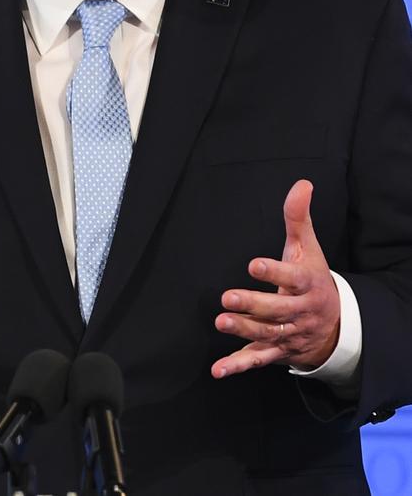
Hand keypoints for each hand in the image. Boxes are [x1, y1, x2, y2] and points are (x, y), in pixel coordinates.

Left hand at [211, 179, 339, 378]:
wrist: (334, 324)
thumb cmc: (312, 278)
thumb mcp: (309, 247)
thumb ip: (298, 217)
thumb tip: (302, 183)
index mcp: (306, 284)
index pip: (292, 278)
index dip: (274, 271)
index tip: (253, 264)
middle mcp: (298, 312)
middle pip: (276, 310)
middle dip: (252, 305)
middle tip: (227, 298)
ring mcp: (288, 333)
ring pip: (266, 334)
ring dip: (243, 331)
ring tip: (221, 322)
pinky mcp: (277, 351)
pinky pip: (257, 360)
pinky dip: (237, 366)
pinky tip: (218, 369)